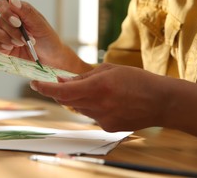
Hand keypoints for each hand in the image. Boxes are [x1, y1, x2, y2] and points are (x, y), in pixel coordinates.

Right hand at [0, 0, 90, 72]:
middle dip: (12, 31)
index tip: (17, 22)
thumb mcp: (40, 25)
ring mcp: (4, 35)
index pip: (3, 5)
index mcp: (19, 13)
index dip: (6, 12)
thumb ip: (26, 12)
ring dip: (5, 38)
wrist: (50, 59)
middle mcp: (9, 22)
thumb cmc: (48, 40)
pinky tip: (9, 48)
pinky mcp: (0, 47)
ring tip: (19, 44)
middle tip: (25, 39)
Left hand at [30, 63, 169, 131]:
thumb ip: (83, 77)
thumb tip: (62, 81)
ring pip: (79, 108)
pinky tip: (110, 102)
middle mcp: (98, 105)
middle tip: (63, 81)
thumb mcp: (109, 69)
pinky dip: (93, 107)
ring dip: (79, 98)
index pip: (62, 91)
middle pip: (67, 100)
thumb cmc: (137, 80)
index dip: (45, 88)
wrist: (161, 102)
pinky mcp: (108, 127)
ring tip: (98, 90)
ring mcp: (102, 119)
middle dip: (61, 91)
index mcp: (98, 86)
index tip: (35, 83)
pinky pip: (91, 115)